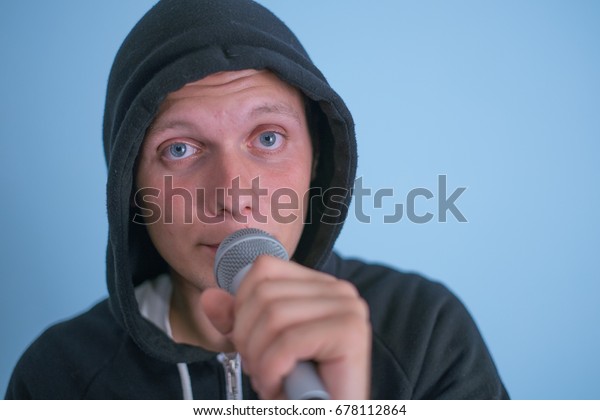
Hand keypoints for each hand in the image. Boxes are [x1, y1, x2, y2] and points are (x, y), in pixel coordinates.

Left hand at [201, 255, 370, 398]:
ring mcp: (349, 309)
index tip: (248, 341)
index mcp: (320, 285)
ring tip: (267, 380)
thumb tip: (209, 297)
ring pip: (274, 317)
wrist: (325, 416)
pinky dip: (272, 370)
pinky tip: (277, 388)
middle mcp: (340, 290)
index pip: (265, 268)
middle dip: (247, 338)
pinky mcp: (350, 333)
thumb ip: (236, 320)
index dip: (242, 306)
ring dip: (259, 358)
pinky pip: (288, 342)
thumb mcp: (260, 346)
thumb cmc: (299, 388)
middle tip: (256, 368)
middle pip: (264, 294)